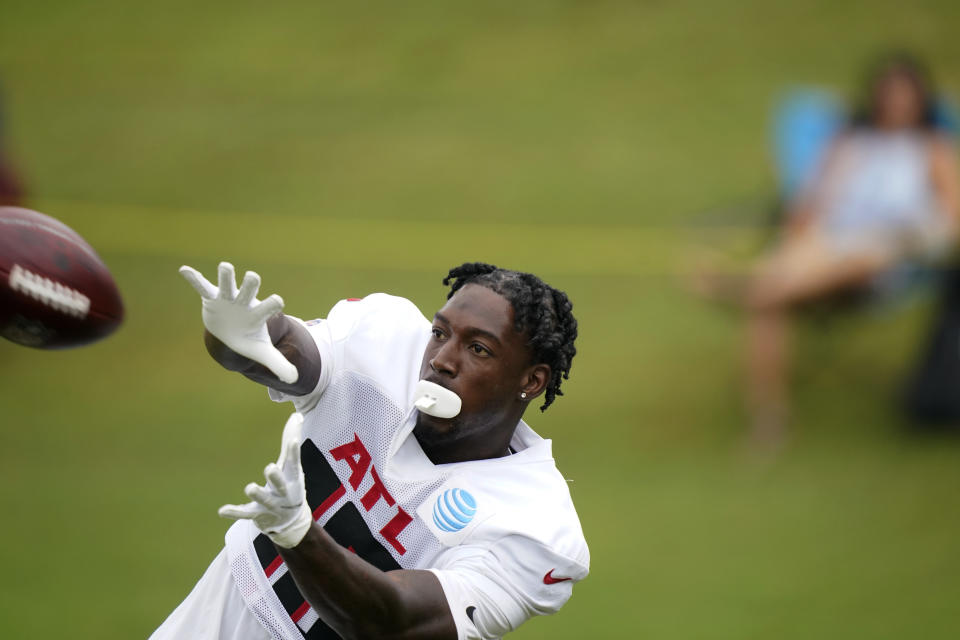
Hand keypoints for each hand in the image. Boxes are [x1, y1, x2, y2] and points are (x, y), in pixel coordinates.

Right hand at [180, 261, 297, 383]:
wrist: (232, 333)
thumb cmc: (249, 339)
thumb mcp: (262, 352)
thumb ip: (279, 364)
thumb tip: (294, 380)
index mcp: (257, 315)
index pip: (267, 308)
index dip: (272, 304)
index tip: (278, 301)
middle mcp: (244, 303)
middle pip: (249, 290)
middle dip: (250, 284)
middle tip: (253, 277)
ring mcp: (228, 298)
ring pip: (227, 283)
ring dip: (226, 275)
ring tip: (225, 266)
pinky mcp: (212, 297)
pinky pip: (202, 286)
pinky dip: (194, 279)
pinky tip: (184, 269)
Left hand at [218, 413, 312, 548]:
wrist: (291, 521)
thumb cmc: (291, 485)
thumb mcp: (292, 466)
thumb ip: (291, 441)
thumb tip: (297, 415)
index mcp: (293, 479)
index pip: (294, 464)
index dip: (294, 453)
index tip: (292, 442)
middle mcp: (284, 493)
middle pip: (280, 485)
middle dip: (276, 477)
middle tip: (270, 468)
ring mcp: (271, 506)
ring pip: (264, 500)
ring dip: (258, 493)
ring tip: (250, 487)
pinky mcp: (257, 514)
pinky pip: (245, 513)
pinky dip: (234, 512)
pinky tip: (222, 511)